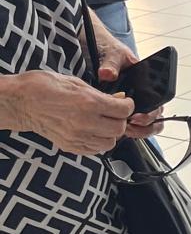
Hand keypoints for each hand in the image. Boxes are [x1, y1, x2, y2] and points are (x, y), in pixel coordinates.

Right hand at [11, 70, 133, 154]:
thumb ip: (101, 94)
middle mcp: (85, 122)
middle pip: (119, 129)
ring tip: (102, 123)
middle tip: (114, 113)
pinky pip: (95, 150)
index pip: (123, 111)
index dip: (128, 106)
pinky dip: (98, 142)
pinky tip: (92, 131)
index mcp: (88, 103)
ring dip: (110, 134)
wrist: (20, 102)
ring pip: (110, 143)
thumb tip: (119, 100)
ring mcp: (77, 137)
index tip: (125, 103)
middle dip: (120, 120)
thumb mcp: (76, 83)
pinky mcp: (70, 146)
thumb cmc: (44, 87)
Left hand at [95, 41, 165, 139]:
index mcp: (148, 83)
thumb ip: (111, 64)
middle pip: (156, 118)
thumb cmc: (113, 52)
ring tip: (125, 130)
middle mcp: (146, 95)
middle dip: (145, 127)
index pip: (158, 104)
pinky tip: (117, 129)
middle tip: (130, 126)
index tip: (136, 117)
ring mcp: (136, 103)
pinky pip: (132, 124)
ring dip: (138, 131)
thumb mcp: (113, 54)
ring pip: (147, 125)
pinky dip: (127, 129)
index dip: (151, 115)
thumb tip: (108, 74)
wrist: (101, 52)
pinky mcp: (124, 109)